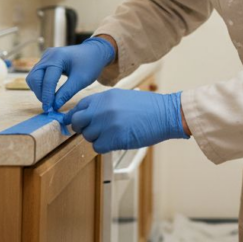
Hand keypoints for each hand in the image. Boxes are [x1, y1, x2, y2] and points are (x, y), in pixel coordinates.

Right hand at [25, 37, 114, 111]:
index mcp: (58, 57)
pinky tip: (49, 93)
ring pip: (33, 77)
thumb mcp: (81, 80)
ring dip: (38, 90)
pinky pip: (36, 75)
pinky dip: (40, 86)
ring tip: (49, 101)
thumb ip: (66, 93)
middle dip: (40, 93)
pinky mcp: (45, 61)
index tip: (49, 110)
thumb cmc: (90, 64)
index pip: (48, 80)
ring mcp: (45, 57)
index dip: (47, 96)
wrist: (94, 52)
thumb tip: (54, 106)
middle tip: (49, 106)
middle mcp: (48, 56)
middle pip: (35, 78)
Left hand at [62, 89, 188, 152]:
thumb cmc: (147, 107)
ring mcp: (107, 124)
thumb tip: (87, 114)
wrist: (165, 114)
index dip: (78, 115)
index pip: (79, 106)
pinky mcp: (113, 138)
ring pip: (87, 136)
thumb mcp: (122, 97)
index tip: (80, 122)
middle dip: (82, 128)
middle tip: (94, 130)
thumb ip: (103, 104)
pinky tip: (116, 141)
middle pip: (77, 122)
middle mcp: (102, 109)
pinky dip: (104, 147)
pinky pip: (97, 147)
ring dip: (97, 138)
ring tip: (112, 134)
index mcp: (104, 97)